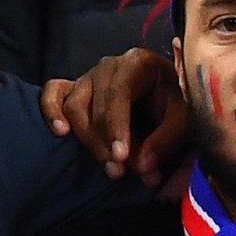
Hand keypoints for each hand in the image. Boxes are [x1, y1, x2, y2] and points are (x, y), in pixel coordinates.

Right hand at [38, 47, 186, 185]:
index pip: (118, 93)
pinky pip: (53, 93)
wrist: (169, 93)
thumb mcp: (183, 118)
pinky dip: (52, 111)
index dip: (116, 127)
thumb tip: (143, 168)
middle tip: (119, 172)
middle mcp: (108, 66)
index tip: (120, 157)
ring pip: (74, 106)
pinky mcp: (75, 88)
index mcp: (137, 63)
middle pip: (95, 105)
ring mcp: (88, 77)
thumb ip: (166, 140)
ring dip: (86, 138)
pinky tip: (61, 132)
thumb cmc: (177, 101)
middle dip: (105, 143)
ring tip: (106, 165)